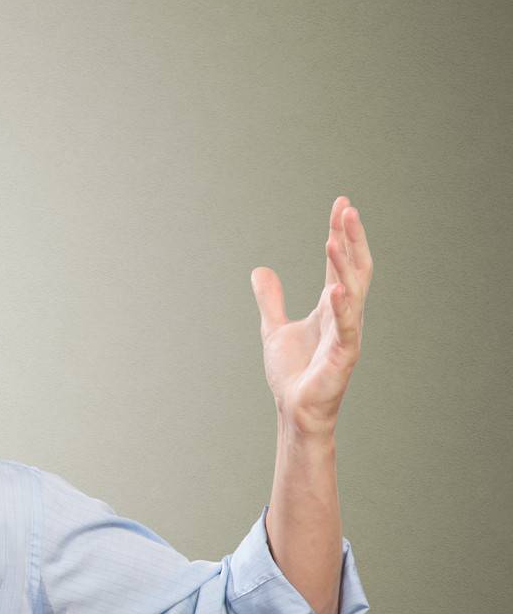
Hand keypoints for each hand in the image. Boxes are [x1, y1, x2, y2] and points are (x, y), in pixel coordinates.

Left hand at [251, 196, 372, 439]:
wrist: (294, 410)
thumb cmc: (293, 372)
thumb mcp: (273, 327)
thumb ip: (270, 299)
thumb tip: (260, 269)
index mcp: (331, 306)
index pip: (338, 262)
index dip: (340, 234)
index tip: (341, 204)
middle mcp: (344, 315)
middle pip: (354, 269)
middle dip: (351, 239)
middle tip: (348, 209)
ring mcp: (347, 334)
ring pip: (352, 292)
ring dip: (344, 264)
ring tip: (335, 236)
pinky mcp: (343, 356)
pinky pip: (345, 328)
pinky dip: (342, 307)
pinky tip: (337, 287)